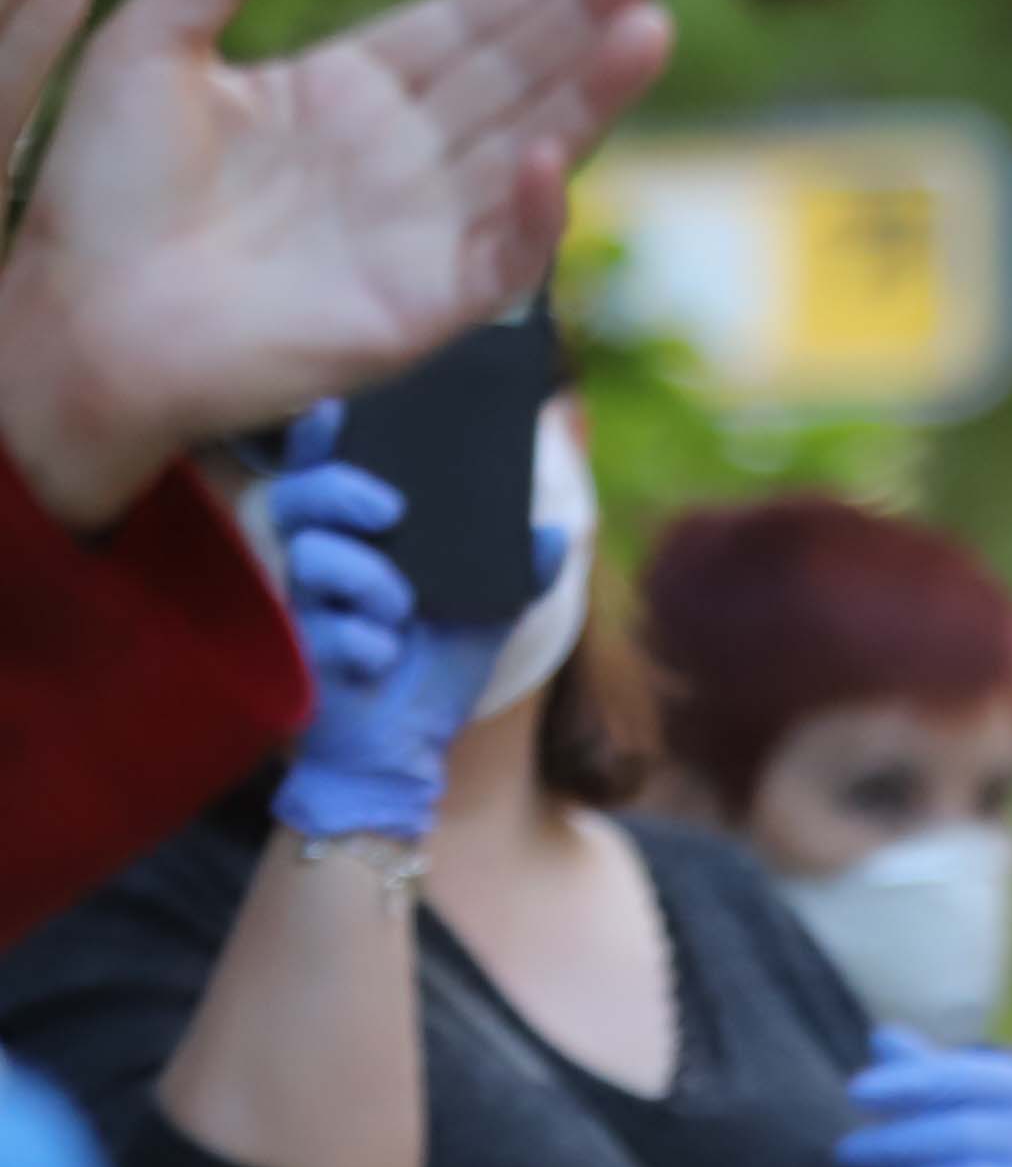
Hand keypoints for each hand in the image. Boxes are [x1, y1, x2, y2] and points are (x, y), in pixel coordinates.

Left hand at [0, 0, 675, 529]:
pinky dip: (527, 215)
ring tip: (645, 29)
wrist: (81, 323)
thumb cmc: (103, 196)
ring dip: (590, 93)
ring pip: (531, 148)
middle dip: (591, 8)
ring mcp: (425, 233)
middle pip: (521, 69)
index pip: (472, 21)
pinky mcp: (422, 311)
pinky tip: (544, 156)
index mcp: (355, 89)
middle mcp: (410, 156)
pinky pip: (498, 263)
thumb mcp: (150, 46)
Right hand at [259, 403, 553, 843]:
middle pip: (299, 494)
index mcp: (360, 538)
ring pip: (309, 556)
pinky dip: (363, 641)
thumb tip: (558, 531)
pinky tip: (383, 657)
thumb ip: (519, 571)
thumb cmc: (433, 673)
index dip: (322, 435)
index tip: (342, 414)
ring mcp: (307, 603)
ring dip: (363, 576)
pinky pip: (325, 627)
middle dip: (339, 490)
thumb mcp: (488, 616)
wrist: (404, 752)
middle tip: (389, 510)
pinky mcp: (302, 650)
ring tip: (401, 608)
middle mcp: (323, 559)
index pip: (325, 467)